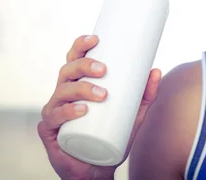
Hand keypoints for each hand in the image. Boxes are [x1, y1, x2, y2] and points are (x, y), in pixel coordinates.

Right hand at [38, 35, 161, 179]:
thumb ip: (145, 95)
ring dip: (81, 89)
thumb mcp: (133, 114)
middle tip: (104, 70)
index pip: (75, 58)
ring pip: (62, 91)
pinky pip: (54, 117)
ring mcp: (54, 110)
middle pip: (67, 70)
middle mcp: (64, 93)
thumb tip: (156, 70)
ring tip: (102, 95)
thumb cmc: (112, 136)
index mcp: (78, 83)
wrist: (97, 170)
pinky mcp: (49, 130)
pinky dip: (67, 111)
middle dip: (84, 65)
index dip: (81, 45)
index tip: (96, 38)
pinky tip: (81, 111)